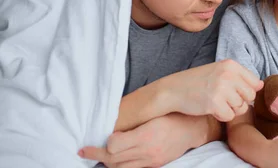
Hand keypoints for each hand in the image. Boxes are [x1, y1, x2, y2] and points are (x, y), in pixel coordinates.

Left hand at [79, 113, 212, 167]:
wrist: (192, 129)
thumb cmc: (173, 116)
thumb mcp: (154, 114)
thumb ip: (134, 123)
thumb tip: (111, 127)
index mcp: (147, 135)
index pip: (114, 145)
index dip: (106, 141)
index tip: (103, 136)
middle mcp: (148, 151)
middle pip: (113, 160)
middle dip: (96, 154)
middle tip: (84, 150)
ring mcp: (151, 161)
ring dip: (106, 162)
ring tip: (97, 155)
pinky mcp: (154, 166)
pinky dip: (120, 165)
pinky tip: (115, 160)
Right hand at [164, 59, 263, 121]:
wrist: (172, 90)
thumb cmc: (197, 81)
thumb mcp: (219, 71)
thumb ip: (239, 77)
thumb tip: (261, 85)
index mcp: (231, 64)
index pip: (255, 82)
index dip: (245, 91)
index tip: (231, 91)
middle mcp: (228, 75)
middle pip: (250, 96)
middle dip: (239, 101)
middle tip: (223, 98)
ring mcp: (222, 89)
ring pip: (241, 108)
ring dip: (230, 109)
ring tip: (215, 102)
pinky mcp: (215, 103)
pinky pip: (230, 117)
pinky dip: (221, 116)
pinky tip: (210, 108)